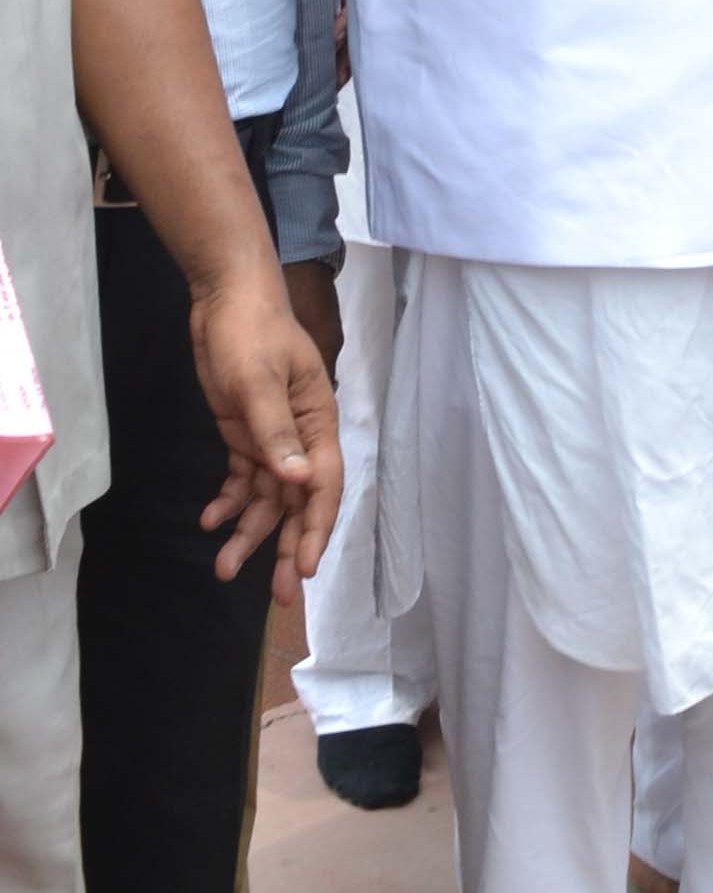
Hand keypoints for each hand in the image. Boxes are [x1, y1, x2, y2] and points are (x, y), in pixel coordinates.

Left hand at [187, 271, 343, 601]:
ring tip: (223, 568)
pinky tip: (209, 520)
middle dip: (287, 546)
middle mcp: (301, 436)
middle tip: (277, 595)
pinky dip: (228, 501)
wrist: (225, 297)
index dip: (315, 528)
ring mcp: (272, 437)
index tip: (304, 568)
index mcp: (318, 422)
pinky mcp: (245, 433)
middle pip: (297, 502)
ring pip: (266, 498)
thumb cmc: (250, 331)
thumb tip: (299, 481)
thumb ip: (277, 432)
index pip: (323, 485)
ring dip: (249, 532)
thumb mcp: (259, 380)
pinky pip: (241, 478)